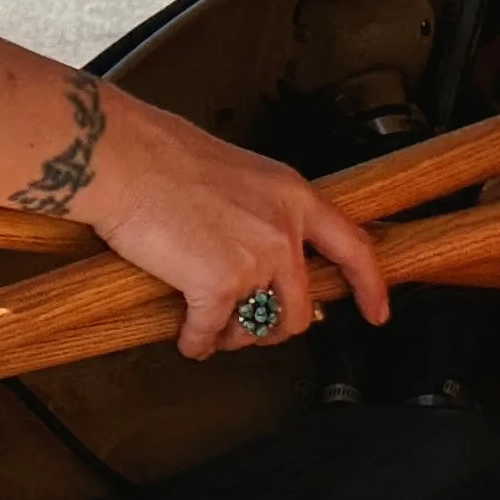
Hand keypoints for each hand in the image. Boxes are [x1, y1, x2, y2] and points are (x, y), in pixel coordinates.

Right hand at [0, 26, 390, 357]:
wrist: (122, 157)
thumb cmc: (163, 157)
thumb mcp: (238, 176)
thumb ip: (264, 217)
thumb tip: (270, 262)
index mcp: (294, 196)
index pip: (355, 247)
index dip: (371, 286)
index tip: (378, 312)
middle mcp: (284, 230)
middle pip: (304, 309)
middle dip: (278, 328)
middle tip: (253, 329)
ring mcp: (255, 259)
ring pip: (262, 327)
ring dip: (237, 336)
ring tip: (214, 328)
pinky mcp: (218, 285)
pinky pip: (211, 333)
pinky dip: (196, 342)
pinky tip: (187, 339)